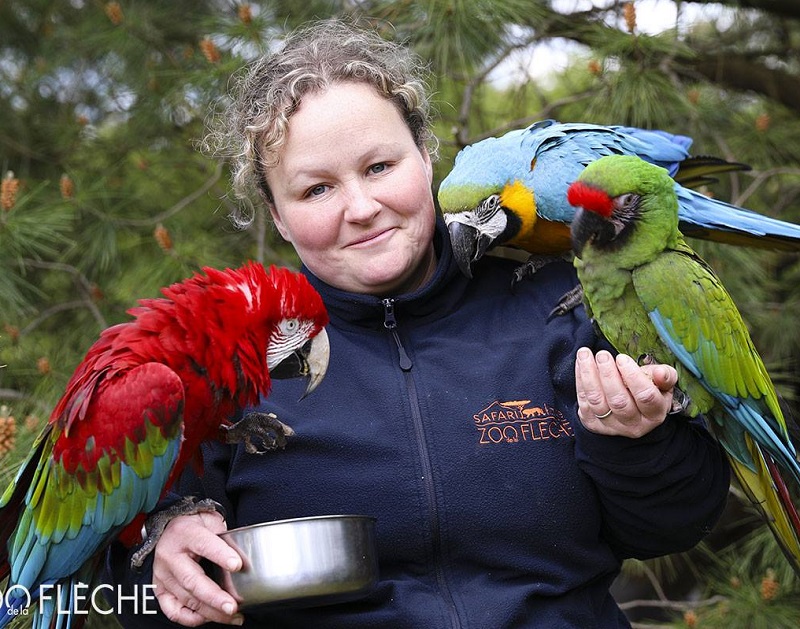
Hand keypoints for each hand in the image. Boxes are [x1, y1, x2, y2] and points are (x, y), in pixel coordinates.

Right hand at [152, 511, 243, 625]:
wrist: (173, 526)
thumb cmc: (196, 525)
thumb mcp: (212, 522)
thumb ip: (226, 540)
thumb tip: (244, 564)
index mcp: (184, 533)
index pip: (203, 544)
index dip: (221, 555)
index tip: (237, 565)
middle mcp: (169, 556)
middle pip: (192, 580)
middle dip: (214, 597)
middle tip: (233, 606)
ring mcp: (163, 575)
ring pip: (186, 599)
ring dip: (211, 612)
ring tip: (232, 615)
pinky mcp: (160, 590)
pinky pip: (173, 611)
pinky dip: (192, 619)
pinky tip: (210, 617)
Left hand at [574, 347, 677, 437]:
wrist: (630, 411)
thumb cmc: (647, 391)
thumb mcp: (662, 384)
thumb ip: (665, 376)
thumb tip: (660, 372)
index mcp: (654, 414)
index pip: (646, 397)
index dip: (633, 377)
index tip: (622, 358)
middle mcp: (634, 424)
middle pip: (619, 401)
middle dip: (608, 375)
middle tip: (603, 355)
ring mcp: (611, 426)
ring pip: (597, 401)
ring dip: (589, 375)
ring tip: (585, 354)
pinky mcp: (593, 423)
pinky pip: (583, 401)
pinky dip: (580, 380)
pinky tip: (580, 363)